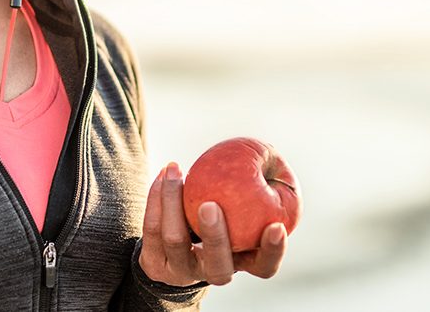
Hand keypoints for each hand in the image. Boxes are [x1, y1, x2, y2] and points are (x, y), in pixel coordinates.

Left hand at [139, 162, 286, 285]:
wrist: (174, 247)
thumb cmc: (224, 213)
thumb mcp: (243, 206)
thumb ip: (259, 187)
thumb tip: (268, 156)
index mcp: (243, 262)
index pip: (264, 266)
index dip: (273, 251)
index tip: (277, 226)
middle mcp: (213, 272)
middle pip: (217, 265)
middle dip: (214, 236)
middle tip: (209, 205)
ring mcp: (181, 271)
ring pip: (175, 241)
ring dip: (173, 201)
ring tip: (175, 169)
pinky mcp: (154, 264)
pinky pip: (152, 228)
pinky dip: (157, 198)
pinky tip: (163, 174)